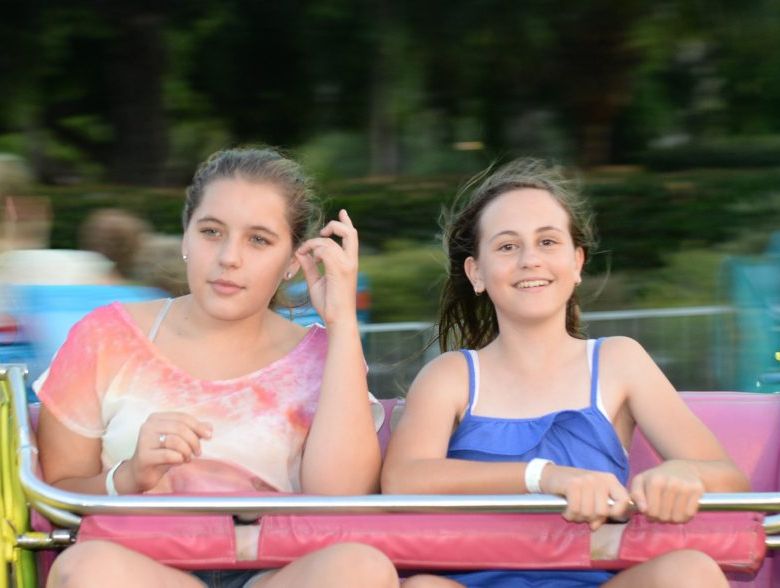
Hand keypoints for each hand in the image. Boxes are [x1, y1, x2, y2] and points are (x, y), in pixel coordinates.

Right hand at [127, 412, 211, 492]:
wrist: (140, 474)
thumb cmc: (161, 455)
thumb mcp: (179, 441)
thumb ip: (193, 432)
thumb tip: (210, 426)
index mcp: (156, 418)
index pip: (183, 417)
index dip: (198, 426)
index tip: (209, 436)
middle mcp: (148, 426)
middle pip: (180, 428)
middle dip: (194, 441)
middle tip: (198, 452)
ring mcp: (144, 440)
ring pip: (175, 441)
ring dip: (187, 451)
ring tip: (187, 458)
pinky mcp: (143, 456)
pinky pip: (168, 455)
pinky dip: (179, 458)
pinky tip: (179, 461)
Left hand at [295, 209, 358, 326]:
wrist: (337, 319)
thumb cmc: (328, 305)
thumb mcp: (316, 281)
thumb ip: (310, 266)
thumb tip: (302, 253)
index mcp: (348, 263)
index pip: (351, 236)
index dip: (347, 222)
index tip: (343, 212)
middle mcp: (350, 261)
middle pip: (350, 232)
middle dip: (335, 225)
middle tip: (322, 231)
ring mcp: (346, 265)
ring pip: (329, 241)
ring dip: (313, 244)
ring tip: (304, 254)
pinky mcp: (339, 270)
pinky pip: (325, 250)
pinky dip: (313, 251)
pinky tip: (308, 259)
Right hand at [541, 464, 631, 530]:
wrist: (551, 475)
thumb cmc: (575, 488)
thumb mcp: (591, 496)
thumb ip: (599, 510)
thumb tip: (595, 526)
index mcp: (610, 480)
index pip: (624, 500)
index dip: (617, 513)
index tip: (604, 517)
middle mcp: (600, 479)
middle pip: (603, 511)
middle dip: (590, 518)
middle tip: (581, 515)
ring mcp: (586, 480)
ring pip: (588, 512)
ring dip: (578, 517)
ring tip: (573, 512)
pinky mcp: (572, 484)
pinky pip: (575, 509)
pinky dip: (570, 515)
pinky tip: (566, 512)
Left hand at [630, 460, 703, 522]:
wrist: (683, 469)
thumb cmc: (657, 478)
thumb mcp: (641, 481)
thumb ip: (636, 495)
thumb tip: (643, 509)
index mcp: (654, 481)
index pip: (651, 511)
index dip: (650, 515)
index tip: (651, 510)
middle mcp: (670, 482)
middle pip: (663, 516)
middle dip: (661, 517)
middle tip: (662, 510)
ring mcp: (685, 486)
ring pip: (677, 517)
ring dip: (673, 518)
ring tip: (671, 510)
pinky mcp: (697, 489)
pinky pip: (689, 514)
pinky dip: (685, 516)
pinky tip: (681, 509)